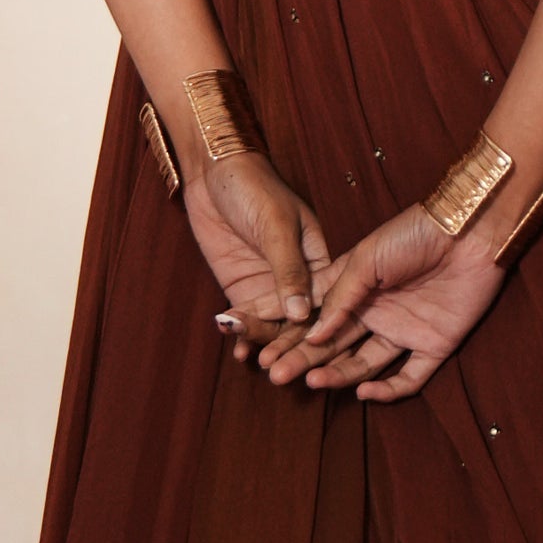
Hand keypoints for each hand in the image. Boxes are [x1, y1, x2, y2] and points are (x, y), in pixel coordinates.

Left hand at [184, 154, 330, 365]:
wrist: (214, 172)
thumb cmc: (254, 188)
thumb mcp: (276, 227)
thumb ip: (288, 270)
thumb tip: (301, 316)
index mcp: (321, 261)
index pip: (328, 304)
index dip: (322, 331)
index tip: (315, 357)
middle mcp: (300, 279)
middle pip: (301, 322)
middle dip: (291, 346)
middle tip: (281, 370)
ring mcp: (270, 286)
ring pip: (274, 325)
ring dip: (266, 344)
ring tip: (259, 362)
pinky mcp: (243, 288)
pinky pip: (249, 319)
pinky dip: (245, 336)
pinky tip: (240, 353)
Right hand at [273, 201, 502, 403]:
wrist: (470, 230)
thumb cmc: (413, 234)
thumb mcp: (366, 259)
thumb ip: (340, 298)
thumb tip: (312, 335)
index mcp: (354, 287)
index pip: (314, 317)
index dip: (287, 335)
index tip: (259, 352)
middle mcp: (375, 313)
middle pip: (334, 345)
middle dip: (304, 360)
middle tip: (278, 376)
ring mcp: (404, 330)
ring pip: (364, 363)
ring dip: (338, 375)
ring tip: (313, 382)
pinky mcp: (434, 346)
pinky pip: (409, 378)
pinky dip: (387, 390)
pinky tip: (362, 392)